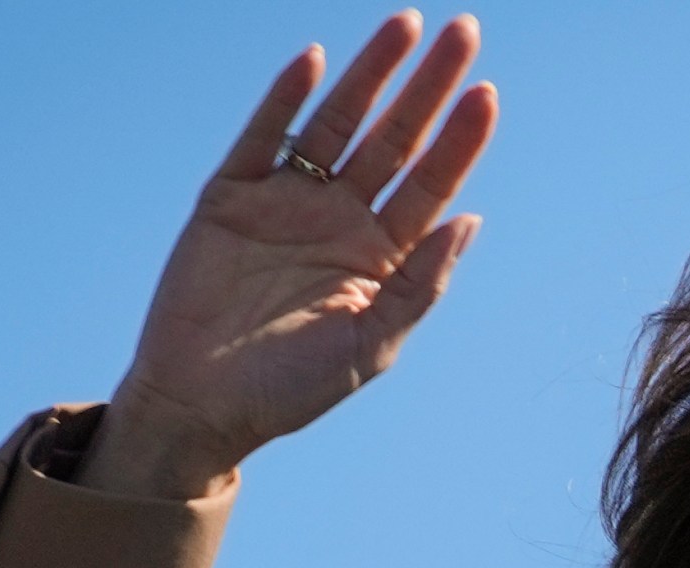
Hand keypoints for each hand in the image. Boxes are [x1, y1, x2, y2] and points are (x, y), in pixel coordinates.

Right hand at [83, 12, 496, 497]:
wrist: (202, 407)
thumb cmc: (292, 390)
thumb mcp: (371, 346)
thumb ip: (420, 285)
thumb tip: (471, 220)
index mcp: (382, 254)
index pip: (432, 182)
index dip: (460, 139)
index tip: (487, 94)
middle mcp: (340, 218)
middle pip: (395, 137)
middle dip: (427, 85)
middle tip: (463, 32)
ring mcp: (286, 201)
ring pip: (336, 122)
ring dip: (369, 74)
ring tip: (404, 25)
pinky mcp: (230, 197)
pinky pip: (262, 137)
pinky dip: (284, 99)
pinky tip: (314, 61)